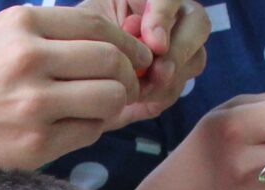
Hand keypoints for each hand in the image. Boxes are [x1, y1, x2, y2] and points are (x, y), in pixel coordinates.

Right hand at [0, 4, 151, 182]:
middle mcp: (29, 58)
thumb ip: (36, 40)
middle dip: (126, 74)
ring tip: (96, 111)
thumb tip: (95, 47)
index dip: (124, 43)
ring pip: (110, 97)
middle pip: (111, 59)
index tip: (130, 57)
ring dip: (113, 105)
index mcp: (18, 25)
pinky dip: (91, 130)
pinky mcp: (34, 145)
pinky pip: (89, 132)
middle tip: (122, 87)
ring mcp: (33, 103)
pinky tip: (73, 130)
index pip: (97, 25)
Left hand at [87, 0, 211, 121]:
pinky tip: (136, 99)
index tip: (153, 43)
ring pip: (195, 58)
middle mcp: (169, 18)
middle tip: (158, 73)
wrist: (66, 78)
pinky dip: (159, 96)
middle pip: (198, 23)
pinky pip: (178, 88)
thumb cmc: (75, 41)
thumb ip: (112, 28)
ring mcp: (174, 49)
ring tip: (139, 91)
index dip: (165, 16)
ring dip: (169, 78)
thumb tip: (151, 48)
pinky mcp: (170, 81)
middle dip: (180, 50)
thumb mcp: (85, 25)